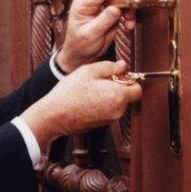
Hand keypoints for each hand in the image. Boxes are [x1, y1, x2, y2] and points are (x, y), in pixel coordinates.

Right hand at [20, 60, 142, 148]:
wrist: (53, 116)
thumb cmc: (69, 93)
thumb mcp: (87, 71)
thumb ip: (109, 66)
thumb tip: (122, 66)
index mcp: (118, 95)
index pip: (138, 89)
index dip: (128, 80)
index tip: (115, 76)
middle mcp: (118, 110)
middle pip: (127, 97)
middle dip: (117, 88)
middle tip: (97, 82)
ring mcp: (109, 120)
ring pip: (116, 104)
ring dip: (107, 97)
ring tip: (88, 92)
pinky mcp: (100, 125)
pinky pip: (106, 112)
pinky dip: (100, 106)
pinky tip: (84, 101)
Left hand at [56, 0, 134, 71]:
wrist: (80, 53)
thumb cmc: (80, 45)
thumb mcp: (90, 35)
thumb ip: (103, 21)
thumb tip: (116, 8)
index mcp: (82, 5)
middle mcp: (90, 1)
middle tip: (130, 6)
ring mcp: (100, 4)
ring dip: (128, 3)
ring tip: (129, 20)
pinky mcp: (109, 9)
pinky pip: (123, 3)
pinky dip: (129, 10)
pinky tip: (128, 23)